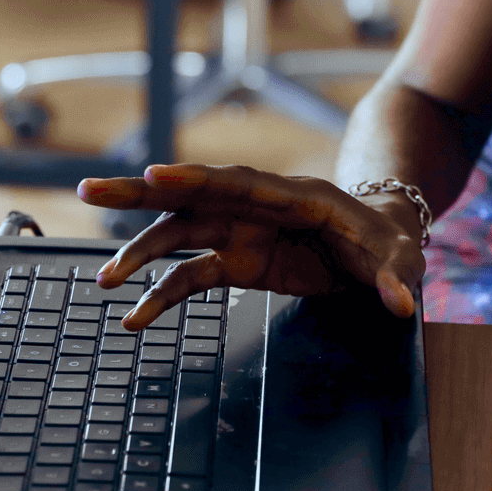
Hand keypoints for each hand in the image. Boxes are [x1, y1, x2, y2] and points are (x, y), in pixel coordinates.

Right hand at [75, 163, 425, 328]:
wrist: (380, 245)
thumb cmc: (389, 240)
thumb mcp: (402, 255)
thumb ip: (397, 276)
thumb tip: (401, 304)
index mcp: (294, 196)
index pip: (237, 182)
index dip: (195, 178)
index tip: (154, 173)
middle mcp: (257, 208)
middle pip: (191, 194)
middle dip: (140, 192)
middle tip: (88, 190)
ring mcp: (242, 233)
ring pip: (180, 233)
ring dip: (141, 252)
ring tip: (105, 279)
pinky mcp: (238, 261)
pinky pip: (191, 276)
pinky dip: (163, 295)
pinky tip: (136, 317)